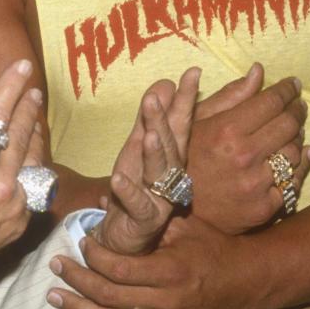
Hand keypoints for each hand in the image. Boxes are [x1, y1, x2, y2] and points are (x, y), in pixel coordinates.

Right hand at [0, 59, 42, 302]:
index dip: (11, 87)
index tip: (22, 68)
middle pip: (22, 134)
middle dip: (28, 108)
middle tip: (32, 89)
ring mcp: (14, 206)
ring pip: (35, 160)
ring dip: (35, 136)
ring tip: (33, 118)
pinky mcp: (20, 223)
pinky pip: (35, 188)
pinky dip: (33, 168)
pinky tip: (29, 158)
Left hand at [48, 213, 247, 308]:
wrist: (247, 283)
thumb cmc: (213, 247)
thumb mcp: (183, 226)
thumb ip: (144, 216)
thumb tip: (104, 198)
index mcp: (168, 271)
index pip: (117, 268)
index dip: (92, 256)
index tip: (79, 242)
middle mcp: (165, 303)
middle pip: (107, 295)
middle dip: (76, 279)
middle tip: (54, 265)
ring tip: (54, 296)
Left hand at [94, 68, 198, 254]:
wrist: (123, 236)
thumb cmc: (134, 189)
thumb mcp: (138, 148)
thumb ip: (149, 118)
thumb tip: (164, 83)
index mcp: (170, 155)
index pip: (180, 123)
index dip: (185, 99)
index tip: (192, 72)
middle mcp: (171, 175)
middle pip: (170, 144)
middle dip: (164, 120)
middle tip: (154, 97)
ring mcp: (160, 198)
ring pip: (159, 173)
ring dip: (154, 153)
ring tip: (148, 134)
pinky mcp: (145, 220)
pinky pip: (138, 205)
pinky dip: (128, 191)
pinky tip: (117, 178)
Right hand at [187, 64, 309, 232]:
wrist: (178, 213)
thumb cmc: (184, 159)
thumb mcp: (196, 121)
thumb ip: (230, 95)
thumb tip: (258, 70)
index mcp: (226, 131)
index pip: (271, 102)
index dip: (286, 90)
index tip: (292, 84)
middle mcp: (245, 156)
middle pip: (289, 124)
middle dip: (297, 109)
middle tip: (297, 104)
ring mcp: (256, 184)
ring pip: (296, 152)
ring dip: (298, 136)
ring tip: (292, 130)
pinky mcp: (265, 207)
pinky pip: (295, 181)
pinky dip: (303, 164)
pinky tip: (302, 154)